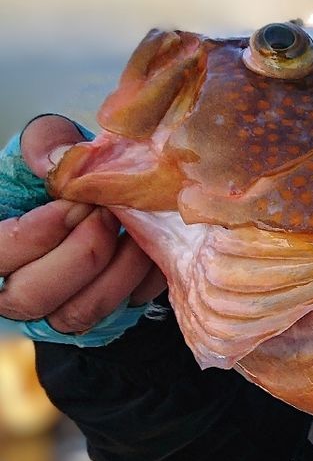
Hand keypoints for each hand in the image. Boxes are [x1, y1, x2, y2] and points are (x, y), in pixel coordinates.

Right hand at [0, 115, 165, 332]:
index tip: (74, 205)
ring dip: (118, 269)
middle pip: (30, 297)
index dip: (32, 236)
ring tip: (136, 229)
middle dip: (81, 253)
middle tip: (109, 214)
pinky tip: (152, 247)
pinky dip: (143, 280)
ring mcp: (54, 310)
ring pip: (78, 312)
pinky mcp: (97, 317)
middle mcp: (12, 288)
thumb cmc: (68, 176)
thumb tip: (60, 159)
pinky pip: (120, 312)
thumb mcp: (51, 147)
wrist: (107, 198)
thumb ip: (47, 143)